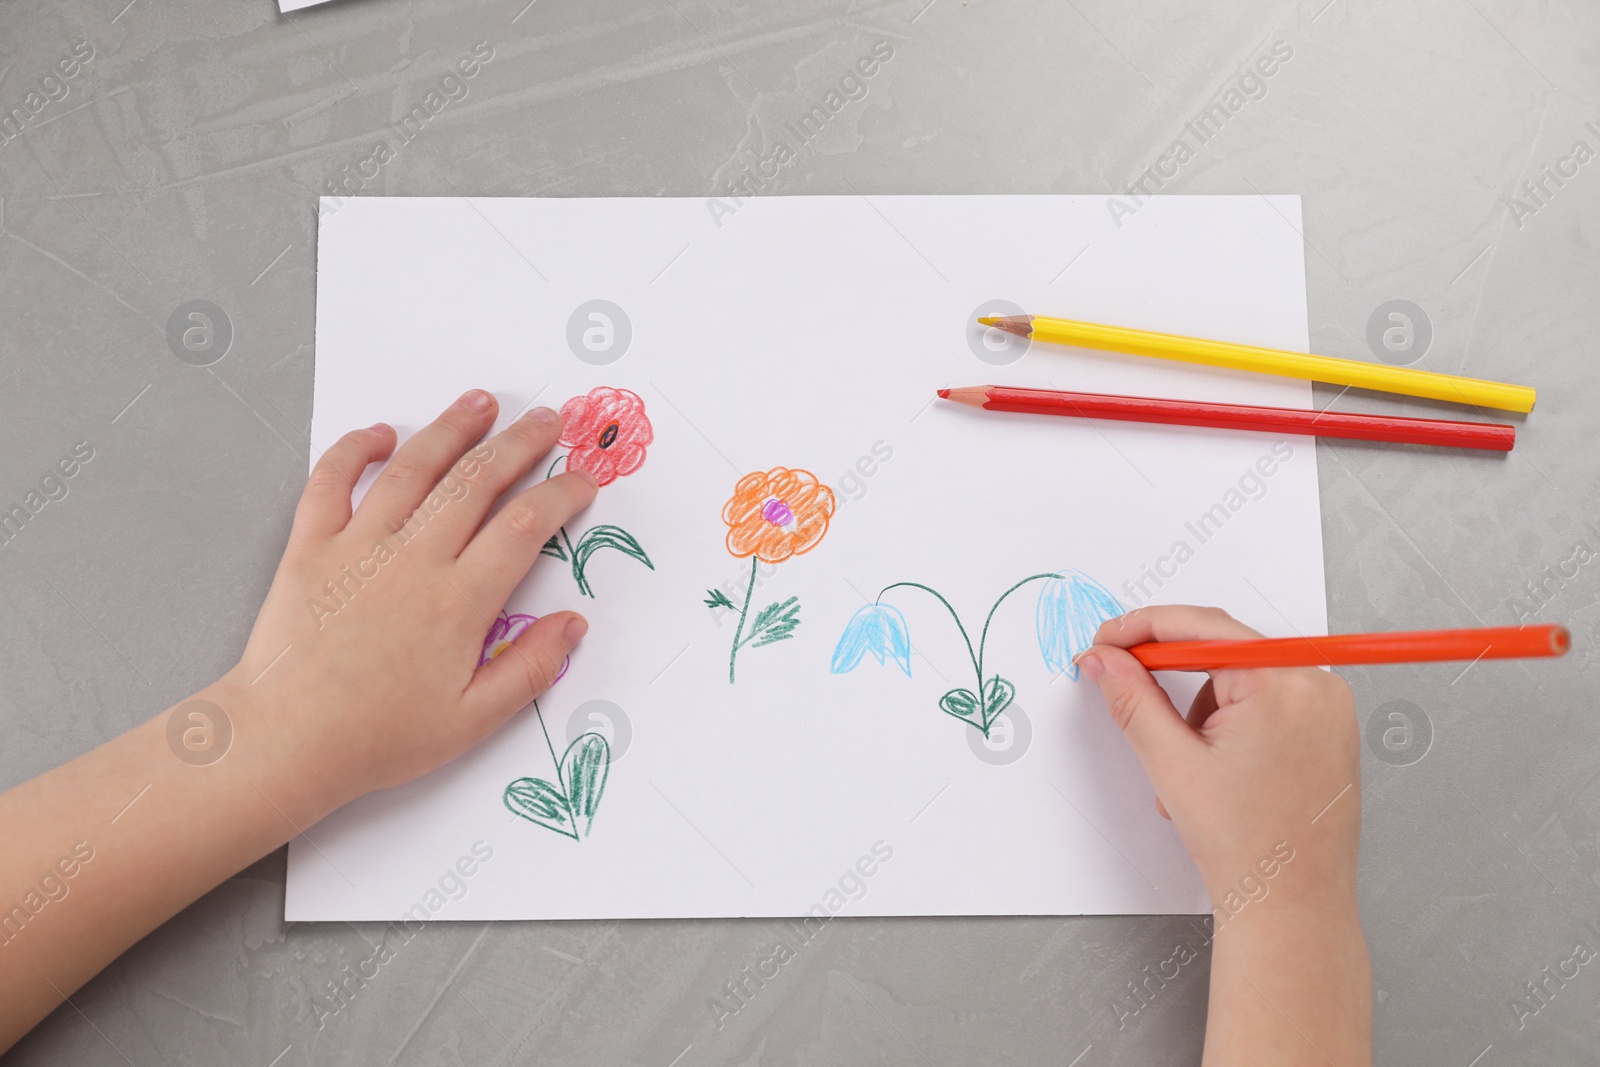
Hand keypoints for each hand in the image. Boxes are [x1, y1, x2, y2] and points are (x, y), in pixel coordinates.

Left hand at [216, 389, 597, 819]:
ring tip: (480, 401)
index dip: (561, 495)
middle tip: (547, 420)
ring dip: (452, 428)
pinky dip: (356, 449)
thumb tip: (573, 624)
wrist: (284, 741)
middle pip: (477, 481)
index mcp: (459, 601)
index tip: (582, 481)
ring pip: (415, 467)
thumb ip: (530, 668)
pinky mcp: (311, 546)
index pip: (524, 526)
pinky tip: (380, 434)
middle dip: (519, 443)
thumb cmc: (378, 737)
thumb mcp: (472, 720)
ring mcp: (359, 546)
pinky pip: (332, 479)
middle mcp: (413, 559)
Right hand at [1078, 606, 1370, 1064]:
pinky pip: (1270, 696)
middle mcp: (1316, 685)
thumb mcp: (1171, 763)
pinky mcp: (1331, 727)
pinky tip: (1220, 762)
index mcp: (1281, 685)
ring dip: (1202, 705)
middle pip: (1224, 647)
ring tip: (1191, 763)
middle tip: (1127, 686)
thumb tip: (1104, 660)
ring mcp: (1330, 706)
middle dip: (1170, 672)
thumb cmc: (1247, 846)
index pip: (1201, 626)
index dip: (1143, 628)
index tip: (1107, 640)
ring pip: (1243, 674)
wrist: (1293, 906)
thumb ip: (1131, 699)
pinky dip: (1233, 717)